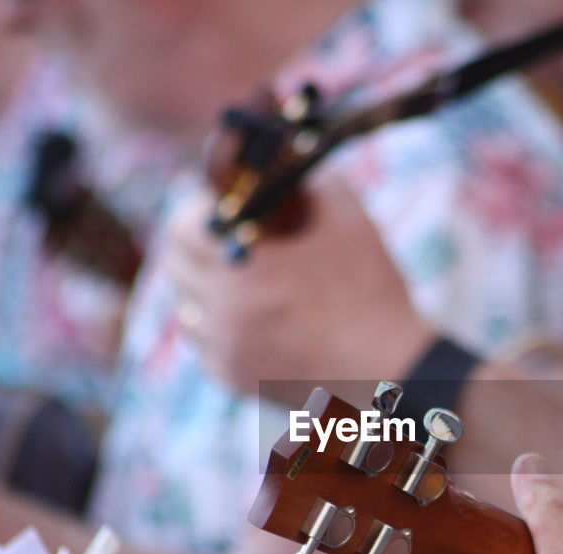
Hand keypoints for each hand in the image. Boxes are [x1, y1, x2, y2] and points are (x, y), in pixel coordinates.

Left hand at [163, 173, 436, 399]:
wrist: (389, 370)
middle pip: (174, 267)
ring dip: (202, 288)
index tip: (217, 205)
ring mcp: (226, 349)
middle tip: (217, 236)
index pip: (183, 227)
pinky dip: (218, 327)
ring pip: (186, 308)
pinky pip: (205, 345)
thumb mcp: (350, 221)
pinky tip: (247, 316)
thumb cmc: (372, 292)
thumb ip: (313, 183)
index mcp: (246, 267)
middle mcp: (224, 312)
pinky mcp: (234, 378)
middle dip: (191, 245)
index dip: (197, 209)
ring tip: (234, 277)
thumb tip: (287, 165)